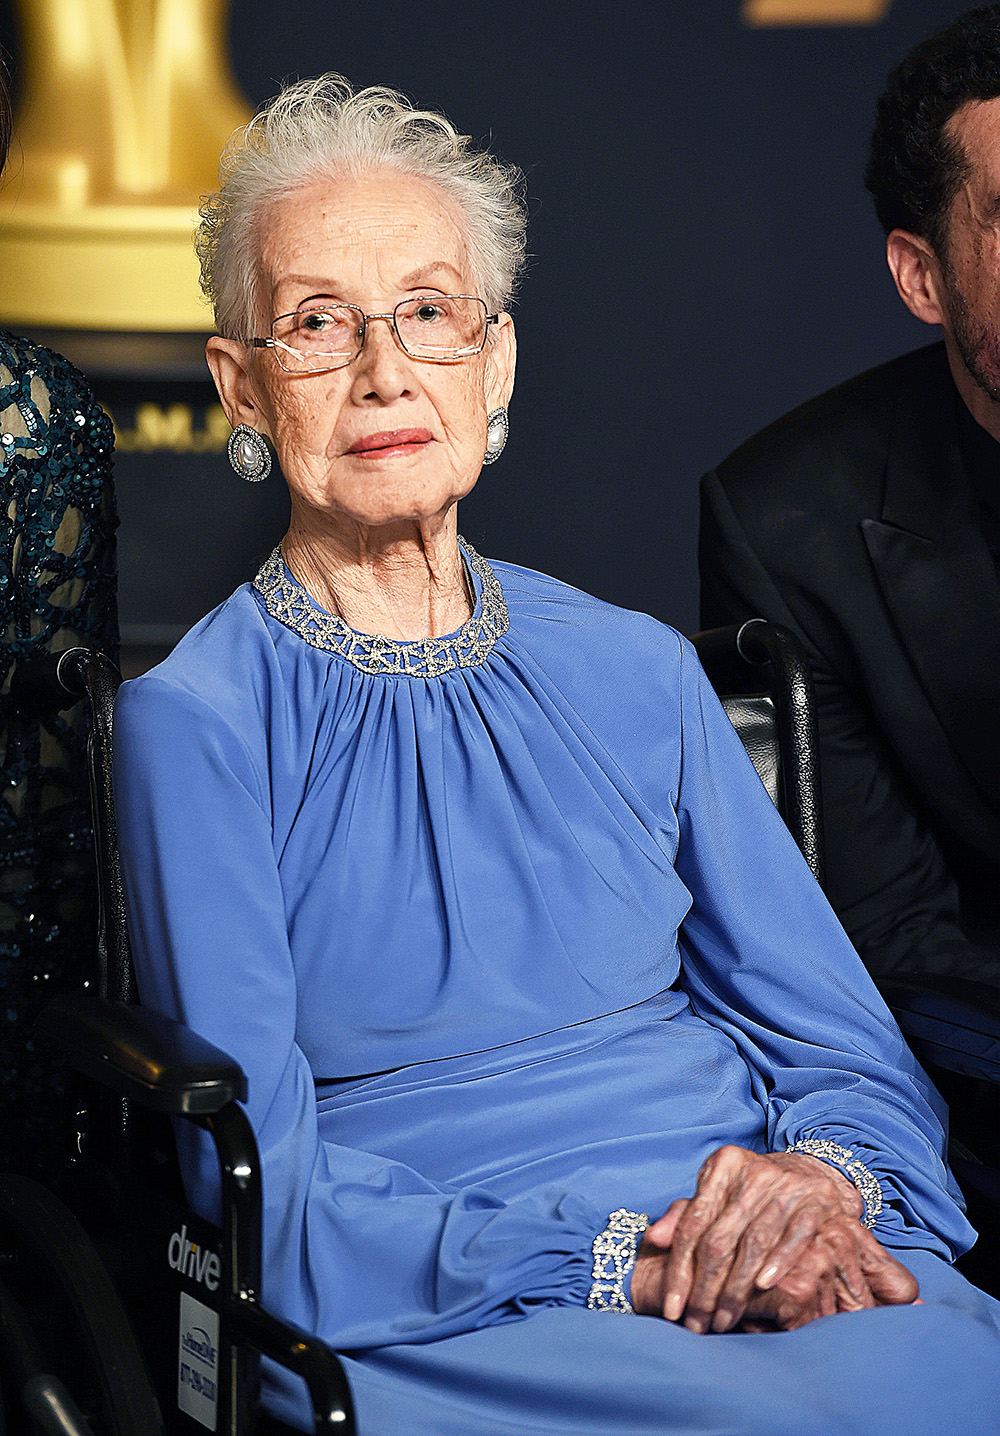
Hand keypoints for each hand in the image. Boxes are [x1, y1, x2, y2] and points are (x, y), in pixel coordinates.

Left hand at [629, 1145, 917, 1332]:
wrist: (806, 1174)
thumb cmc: (749, 1194)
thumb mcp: (715, 1196)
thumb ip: (681, 1218)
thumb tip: (654, 1240)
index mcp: (723, 1165)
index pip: (692, 1225)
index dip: (679, 1271)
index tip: (671, 1309)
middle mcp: (753, 1172)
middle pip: (719, 1240)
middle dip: (704, 1290)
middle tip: (696, 1324)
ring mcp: (787, 1185)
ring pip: (753, 1245)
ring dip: (736, 1290)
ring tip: (723, 1320)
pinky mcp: (816, 1202)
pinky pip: (794, 1238)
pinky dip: (778, 1263)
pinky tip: (762, 1288)